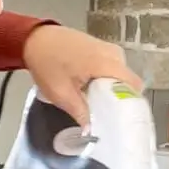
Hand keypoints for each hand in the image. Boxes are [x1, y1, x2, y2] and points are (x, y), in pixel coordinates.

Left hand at [22, 25, 142, 126]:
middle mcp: (113, 54)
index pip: (133, 85)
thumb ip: (80, 112)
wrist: (35, 38)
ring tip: (99, 103)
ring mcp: (108, 48)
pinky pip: (113, 67)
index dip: (131, 103)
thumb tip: (92, 130)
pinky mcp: (101, 47)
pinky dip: (107, 79)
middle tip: (108, 114)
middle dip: (120, 98)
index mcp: (106, 63)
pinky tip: (94, 88)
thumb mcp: (60, 93)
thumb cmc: (47, 64)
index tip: (123, 118)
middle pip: (128, 81)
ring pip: (121, 74)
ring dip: (113, 88)